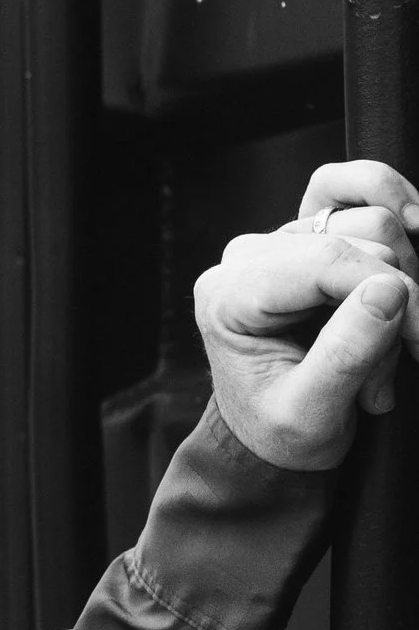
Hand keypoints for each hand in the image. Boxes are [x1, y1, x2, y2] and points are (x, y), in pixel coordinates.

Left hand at [194, 158, 418, 469]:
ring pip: (375, 223)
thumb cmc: (280, 430)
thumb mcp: (310, 415)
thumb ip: (346, 355)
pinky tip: (411, 243)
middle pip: (357, 239)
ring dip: (397, 289)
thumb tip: (390, 289)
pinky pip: (363, 192)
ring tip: (381, 349)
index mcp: (228, 295)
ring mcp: (280, 241)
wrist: (274, 436)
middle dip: (393, 304)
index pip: (327, 261)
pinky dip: (400, 220)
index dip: (390, 292)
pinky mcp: (312, 237)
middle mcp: (248, 257)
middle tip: (385, 370)